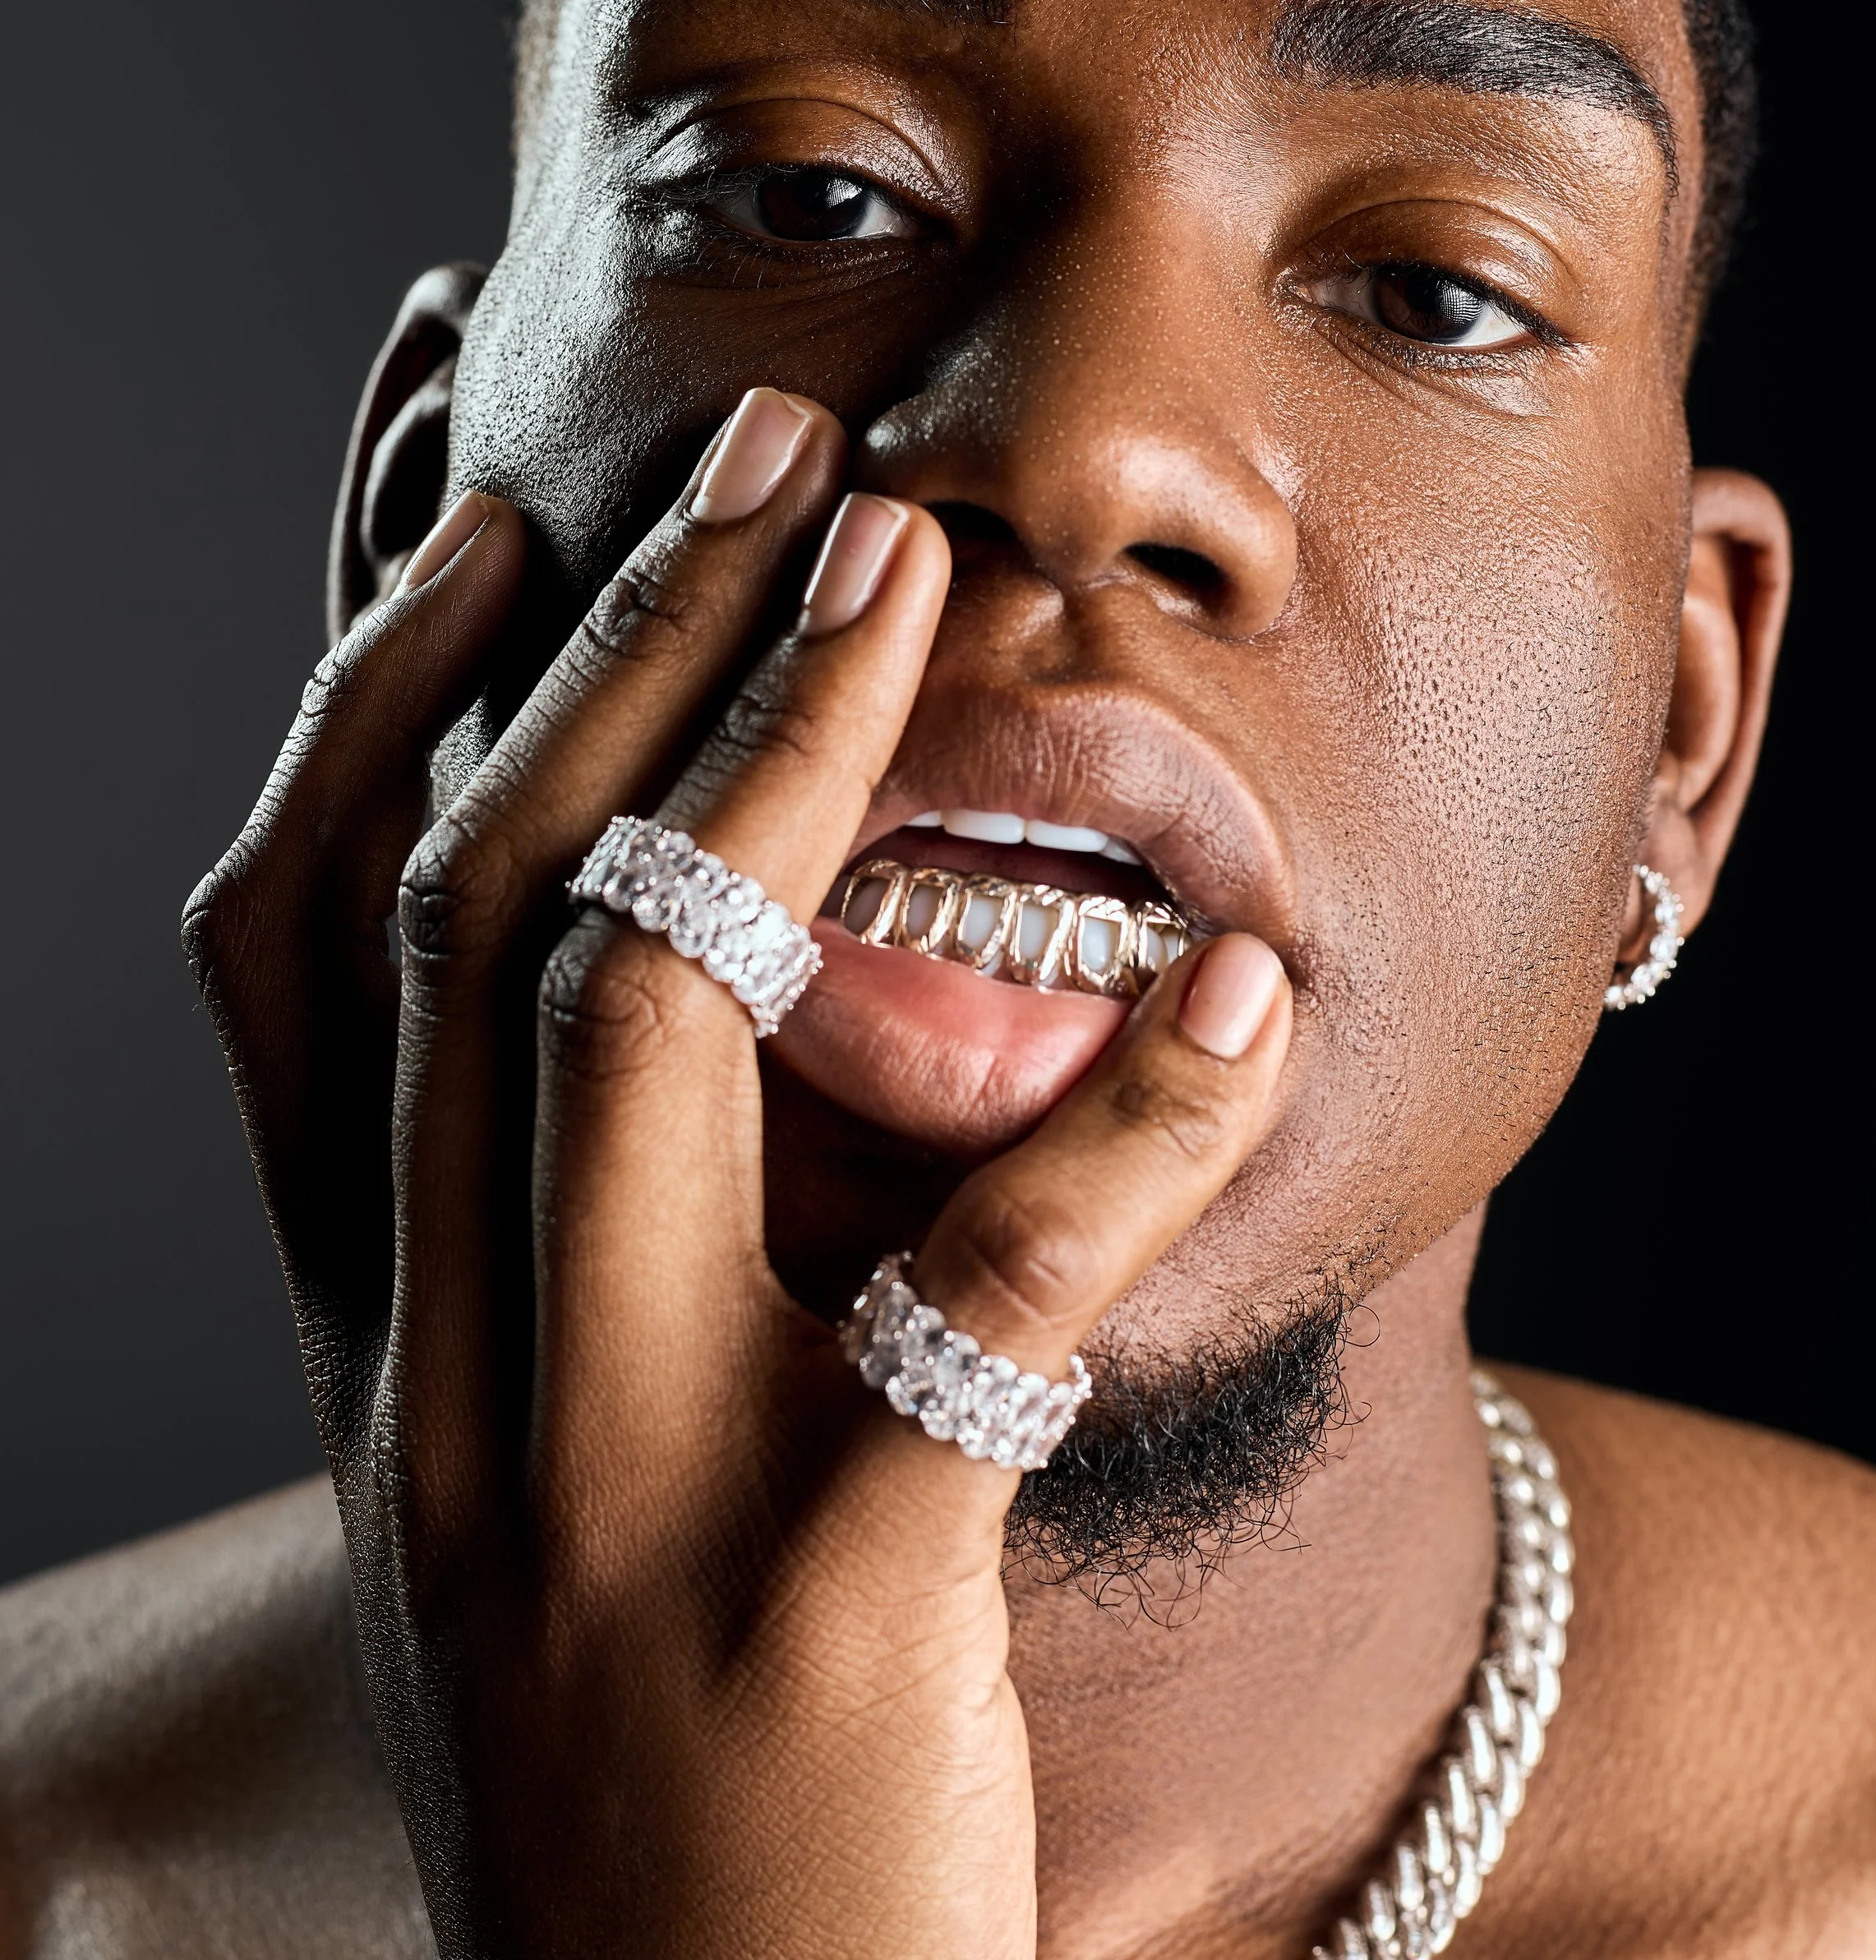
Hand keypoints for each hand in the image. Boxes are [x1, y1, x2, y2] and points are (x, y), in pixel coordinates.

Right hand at [184, 388, 1291, 1958]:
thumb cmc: (661, 1776)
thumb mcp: (537, 1481)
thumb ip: (560, 1247)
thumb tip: (664, 976)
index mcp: (370, 1346)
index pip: (292, 946)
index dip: (366, 684)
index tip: (480, 485)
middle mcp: (438, 1387)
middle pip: (477, 909)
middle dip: (613, 640)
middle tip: (768, 440)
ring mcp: (603, 1493)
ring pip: (637, 1022)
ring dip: (785, 755)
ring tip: (910, 561)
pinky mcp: (821, 1608)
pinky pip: (981, 1298)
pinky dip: (1125, 1112)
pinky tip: (1243, 981)